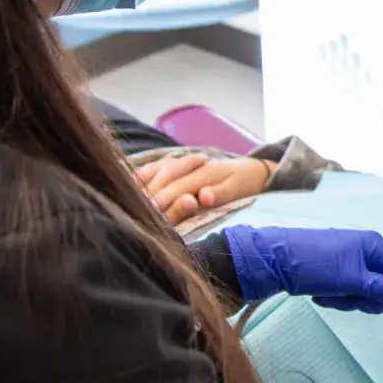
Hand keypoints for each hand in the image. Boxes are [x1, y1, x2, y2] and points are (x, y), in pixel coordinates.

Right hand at [135, 155, 270, 223]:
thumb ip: (218, 194)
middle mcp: (188, 165)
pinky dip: (141, 175)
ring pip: (154, 172)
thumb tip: (202, 197)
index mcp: (203, 173)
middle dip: (149, 199)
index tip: (151, 218)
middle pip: (161, 181)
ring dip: (142, 186)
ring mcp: (181, 163)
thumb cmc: (245, 183)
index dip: (163, 204)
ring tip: (133, 204)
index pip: (176, 189)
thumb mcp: (237, 189)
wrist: (252, 169)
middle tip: (136, 219)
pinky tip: (131, 184)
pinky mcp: (177, 166)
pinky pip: (153, 168)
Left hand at [223, 226, 382, 315]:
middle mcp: (366, 253)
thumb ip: (382, 289)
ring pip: (365, 296)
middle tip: (348, 298)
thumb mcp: (352, 280)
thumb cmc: (315, 264)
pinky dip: (336, 299)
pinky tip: (319, 294)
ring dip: (349, 302)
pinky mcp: (336, 274)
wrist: (273, 261)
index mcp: (375, 247)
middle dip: (368, 300)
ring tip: (327, 294)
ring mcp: (350, 263)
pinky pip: (348, 295)